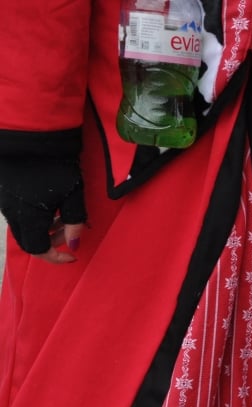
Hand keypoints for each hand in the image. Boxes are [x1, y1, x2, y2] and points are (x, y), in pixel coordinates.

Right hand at [0, 131, 86, 264]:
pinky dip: (36, 215)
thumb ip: (74, 222)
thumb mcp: (74, 195)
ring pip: (23, 225)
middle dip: (51, 242)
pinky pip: (19, 211)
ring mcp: (5, 200)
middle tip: (70, 232)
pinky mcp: (4, 189)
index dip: (55, 256)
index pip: (37, 250)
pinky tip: (51, 204)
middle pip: (29, 240)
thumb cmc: (57, 166)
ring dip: (44, 228)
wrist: (32, 134)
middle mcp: (12, 212)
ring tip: (64, 216)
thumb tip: (74, 245)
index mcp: (28, 217)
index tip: (73, 254)